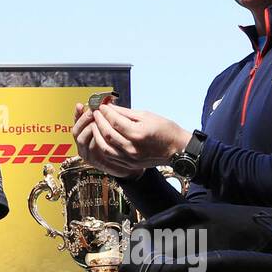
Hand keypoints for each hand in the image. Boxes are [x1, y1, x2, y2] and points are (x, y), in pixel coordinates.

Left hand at [74, 102, 189, 173]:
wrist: (177, 149)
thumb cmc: (165, 130)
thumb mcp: (146, 115)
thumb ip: (126, 113)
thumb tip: (110, 107)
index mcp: (138, 133)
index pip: (114, 121)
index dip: (105, 112)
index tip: (101, 106)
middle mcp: (132, 148)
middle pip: (107, 133)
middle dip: (98, 121)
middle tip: (95, 113)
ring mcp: (130, 158)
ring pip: (105, 147)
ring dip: (97, 135)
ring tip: (95, 125)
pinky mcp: (130, 164)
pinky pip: (110, 156)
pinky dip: (103, 146)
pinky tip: (101, 138)